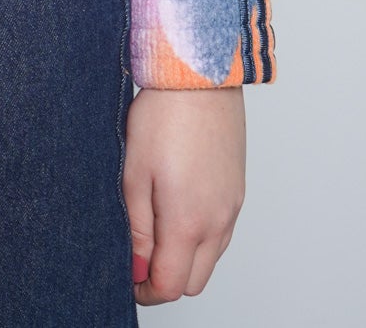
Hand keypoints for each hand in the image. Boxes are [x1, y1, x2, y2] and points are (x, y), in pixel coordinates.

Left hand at [123, 85, 244, 304]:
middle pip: (194, 281)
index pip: (170, 287)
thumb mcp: (134, 173)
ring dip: (184, 257)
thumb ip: (138, 229)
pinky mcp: (238, 191)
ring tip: (155, 224)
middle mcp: (218, 222)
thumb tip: (138, 269)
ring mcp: (233, 207)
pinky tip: (178, 206)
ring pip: (210, 258)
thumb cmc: (162, 116)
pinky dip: (200, 235)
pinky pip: (221, 232)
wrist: (200, 74)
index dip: (145, 291)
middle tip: (138, 254)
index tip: (127, 276)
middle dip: (165, 279)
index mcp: (188, 222)